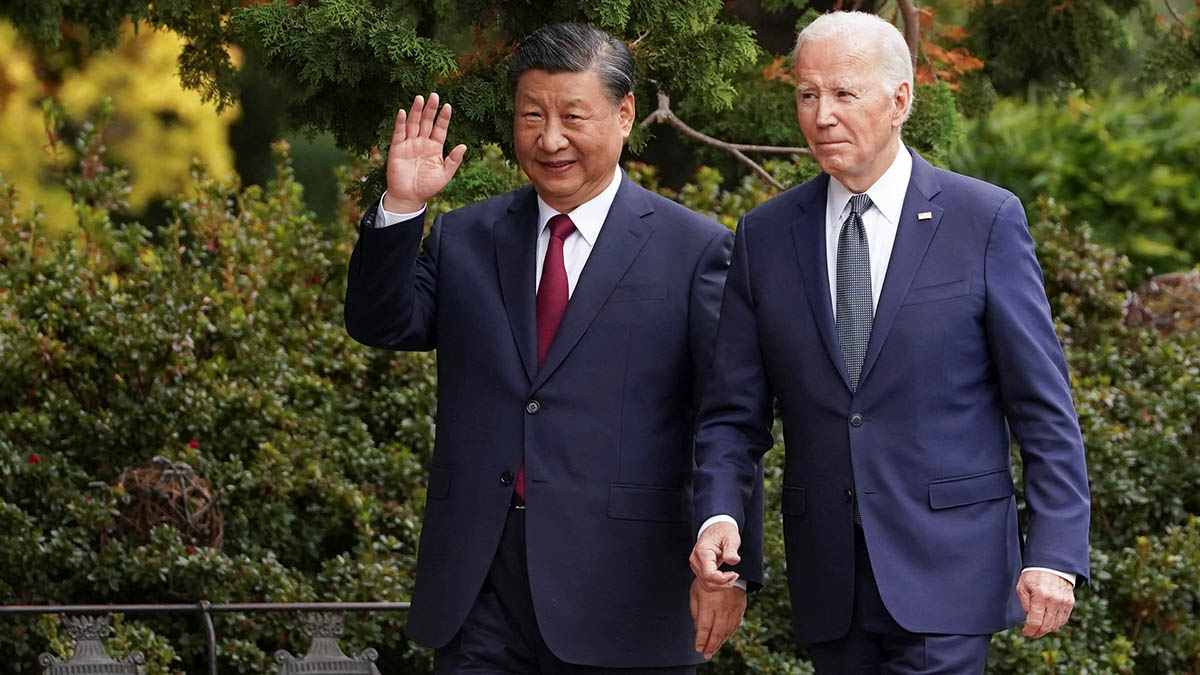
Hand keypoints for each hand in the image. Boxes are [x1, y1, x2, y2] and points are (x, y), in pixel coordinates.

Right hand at [383, 93, 466, 212]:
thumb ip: (454, 160)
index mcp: (435, 148)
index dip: (443, 118)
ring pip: (413, 124)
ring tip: (420, 98)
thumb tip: (464, 146)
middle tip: (434, 95)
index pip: (440, 129)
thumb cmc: (427, 187)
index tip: (448, 106)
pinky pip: (399, 133)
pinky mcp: (397, 149)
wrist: (409, 198)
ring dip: (416, 111)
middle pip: (427, 122)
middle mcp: (422, 143)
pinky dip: (401, 123)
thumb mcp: (445, 174)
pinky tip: (403, 112)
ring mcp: (409, 144)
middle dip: (430, 109)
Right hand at [689, 521, 740, 590]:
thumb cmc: (724, 531)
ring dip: (720, 585)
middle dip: (723, 583)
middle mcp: (696, 559)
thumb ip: (731, 550)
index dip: (723, 579)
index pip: (709, 574)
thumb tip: (734, 560)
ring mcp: (695, 564)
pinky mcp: (698, 568)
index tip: (734, 574)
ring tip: (731, 577)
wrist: (716, 527)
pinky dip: (716, 584)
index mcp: (702, 551)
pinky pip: (706, 582)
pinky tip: (725, 577)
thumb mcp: (731, 538)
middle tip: (735, 576)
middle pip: (707, 582)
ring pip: (706, 585)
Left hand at [690, 578, 745, 658]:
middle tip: (706, 655)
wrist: (728, 572)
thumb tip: (697, 629)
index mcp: (709, 604)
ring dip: (719, 643)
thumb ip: (695, 611)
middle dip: (710, 646)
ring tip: (713, 650)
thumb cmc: (707, 582)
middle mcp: (722, 609)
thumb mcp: (695, 593)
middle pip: (716, 633)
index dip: (701, 640)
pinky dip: (727, 636)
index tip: (698, 648)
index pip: (704, 628)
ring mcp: (732, 610)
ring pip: (726, 632)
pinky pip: (734, 627)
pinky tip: (722, 640)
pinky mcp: (739, 611)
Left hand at [1016, 569, 1074, 637]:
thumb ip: (1025, 605)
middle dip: (1037, 633)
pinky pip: (1063, 619)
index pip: (1035, 621)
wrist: (1051, 564)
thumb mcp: (1022, 587)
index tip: (1025, 632)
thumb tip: (1028, 620)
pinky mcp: (1070, 602)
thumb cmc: (1033, 575)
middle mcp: (1054, 601)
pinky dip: (1056, 624)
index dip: (1029, 630)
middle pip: (1046, 626)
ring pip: (1056, 625)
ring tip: (1038, 629)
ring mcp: (1064, 602)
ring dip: (1046, 630)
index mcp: (1040, 596)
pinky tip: (1048, 623)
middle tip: (1031, 633)